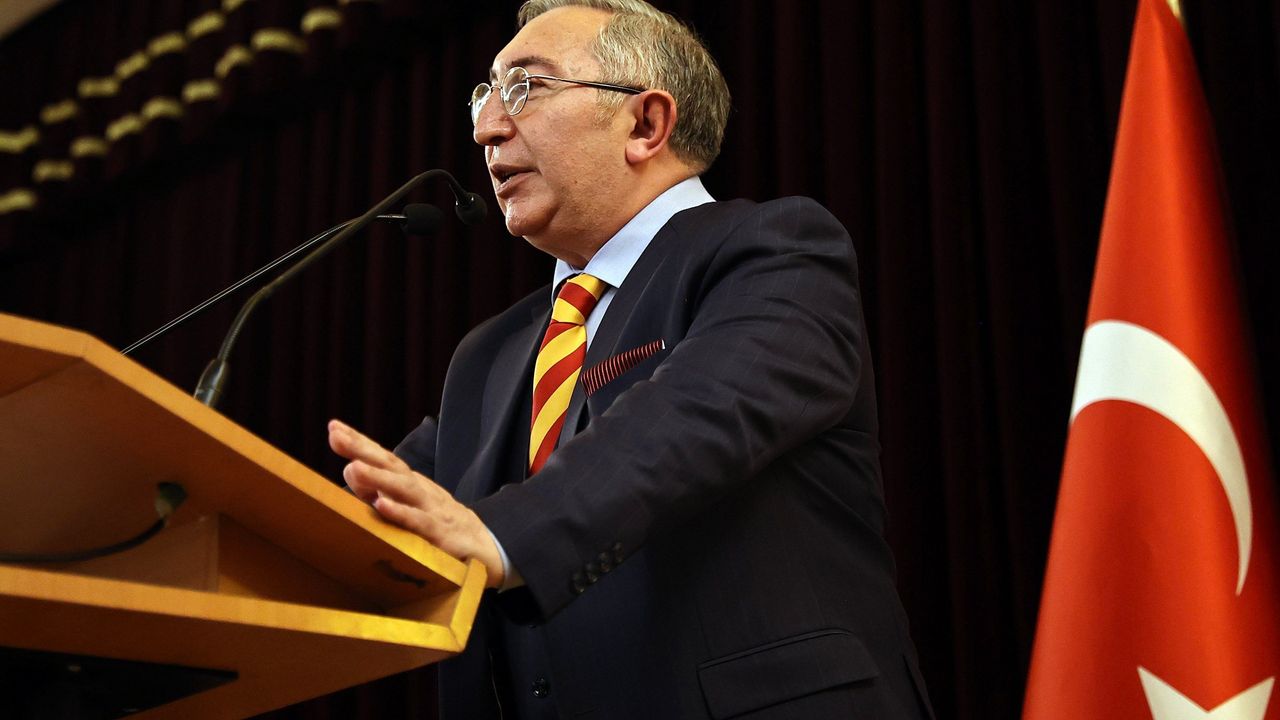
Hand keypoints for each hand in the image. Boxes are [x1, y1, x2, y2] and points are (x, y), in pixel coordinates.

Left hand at [327, 418, 503, 587]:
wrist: (485, 547)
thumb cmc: (438, 524)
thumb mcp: (407, 504)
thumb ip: (377, 490)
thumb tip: (349, 470)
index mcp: (410, 483)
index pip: (383, 458)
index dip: (360, 443)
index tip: (334, 426)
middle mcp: (421, 490)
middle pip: (392, 465)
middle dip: (363, 449)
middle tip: (336, 435)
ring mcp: (433, 509)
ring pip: (405, 490)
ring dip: (379, 478)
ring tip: (353, 467)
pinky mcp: (442, 534)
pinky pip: (420, 522)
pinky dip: (401, 513)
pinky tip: (382, 505)